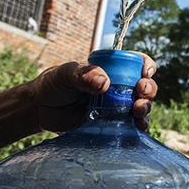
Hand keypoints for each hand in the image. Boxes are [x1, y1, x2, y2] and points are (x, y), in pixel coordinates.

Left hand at [24, 51, 157, 131]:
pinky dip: (138, 126)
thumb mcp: (65, 74)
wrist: (40, 110)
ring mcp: (116, 106)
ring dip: (146, 107)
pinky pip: (131, 125)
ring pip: (142, 105)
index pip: (136, 62)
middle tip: (141, 93)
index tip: (145, 72)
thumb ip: (83, 75)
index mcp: (111, 69)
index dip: (147, 65)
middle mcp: (118, 87)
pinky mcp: (111, 124)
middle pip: (145, 85)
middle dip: (149, 88)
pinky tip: (137, 126)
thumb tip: (104, 82)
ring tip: (138, 111)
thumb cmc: (52, 85)